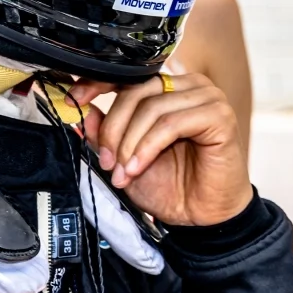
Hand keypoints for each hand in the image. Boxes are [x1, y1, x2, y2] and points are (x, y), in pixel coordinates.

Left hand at [67, 73, 252, 226]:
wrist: (204, 217)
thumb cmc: (173, 187)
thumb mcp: (126, 158)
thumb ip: (108, 133)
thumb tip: (84, 110)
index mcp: (168, 89)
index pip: (129, 74)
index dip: (97, 84)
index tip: (73, 100)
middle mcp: (190, 86)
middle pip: (136, 91)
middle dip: (114, 129)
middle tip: (106, 160)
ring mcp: (207, 98)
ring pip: (152, 108)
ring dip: (129, 143)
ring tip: (123, 172)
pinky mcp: (219, 115)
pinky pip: (171, 123)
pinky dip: (148, 147)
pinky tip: (138, 166)